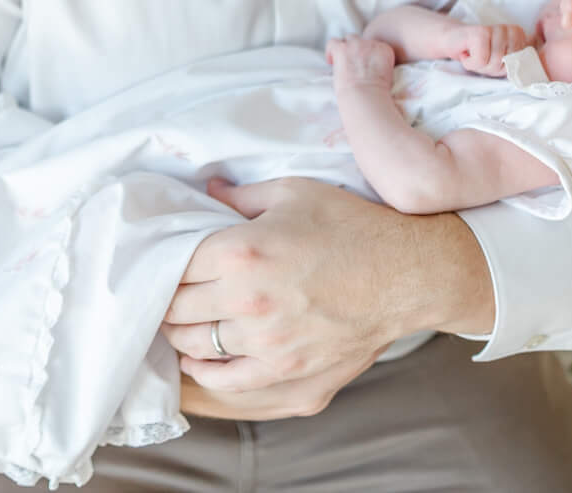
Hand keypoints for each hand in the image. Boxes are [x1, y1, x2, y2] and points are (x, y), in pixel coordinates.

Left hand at [159, 178, 424, 416]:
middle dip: (166, 299)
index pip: (173, 265)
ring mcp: (267, 344)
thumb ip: (241, 196)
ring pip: (194, 346)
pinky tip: (199, 358)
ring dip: (179, 334)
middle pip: (176, 308)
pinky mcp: (288, 374)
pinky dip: (204, 371)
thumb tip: (208, 191)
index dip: (164, 263)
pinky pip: (226, 381)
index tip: (163, 262)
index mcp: (240, 251)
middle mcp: (247, 301)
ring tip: (179, 322)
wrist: (408, 274)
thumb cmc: (352, 227)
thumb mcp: (293, 193)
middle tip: (167, 291)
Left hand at [326, 35, 396, 87]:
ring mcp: (356, 44)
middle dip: (356, 50)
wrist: (366, 96)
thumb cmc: (377, 93)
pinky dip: (330, 51)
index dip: (367, 54)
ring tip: (341, 61)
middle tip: (352, 63)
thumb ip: (379, 65)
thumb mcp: (387, 75)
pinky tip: (331, 61)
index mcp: (385, 50)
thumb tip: (369, 67)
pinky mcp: (341, 49)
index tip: (363, 65)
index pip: (375, 45)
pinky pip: (332, 43)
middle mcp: (371, 43)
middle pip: (361, 41)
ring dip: (345, 48)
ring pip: (348, 39)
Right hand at [450, 22, 534, 76]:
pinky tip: (466, 53)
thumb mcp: (501, 59)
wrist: (452, 40)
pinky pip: (480, 60)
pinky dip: (470, 62)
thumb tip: (536, 64)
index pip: (519, 65)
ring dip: (479, 65)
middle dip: (490, 68)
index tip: (491, 59)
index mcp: (519, 34)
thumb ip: (519, 59)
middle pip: (506, 65)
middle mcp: (510, 29)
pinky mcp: (480, 33)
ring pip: (494, 63)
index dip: (502, 69)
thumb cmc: (478, 52)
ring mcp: (496, 29)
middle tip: (480, 57)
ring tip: (473, 54)